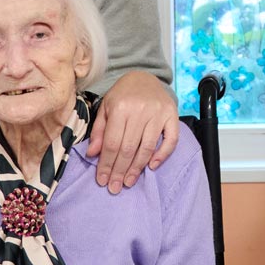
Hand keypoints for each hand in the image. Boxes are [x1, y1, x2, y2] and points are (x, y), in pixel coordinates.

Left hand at [87, 72, 179, 194]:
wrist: (145, 76)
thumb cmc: (122, 94)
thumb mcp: (105, 107)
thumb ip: (99, 130)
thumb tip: (93, 154)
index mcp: (120, 107)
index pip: (112, 143)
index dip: (106, 164)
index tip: (102, 180)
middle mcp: (140, 110)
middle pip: (128, 148)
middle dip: (120, 171)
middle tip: (114, 188)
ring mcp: (158, 113)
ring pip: (147, 147)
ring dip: (137, 168)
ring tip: (128, 182)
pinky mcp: (172, 115)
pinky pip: (171, 139)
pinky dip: (162, 155)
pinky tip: (152, 167)